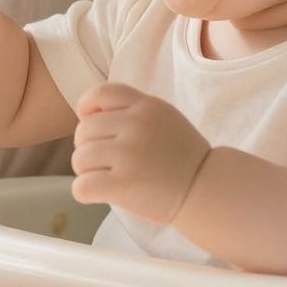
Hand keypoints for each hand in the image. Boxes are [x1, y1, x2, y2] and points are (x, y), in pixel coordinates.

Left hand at [69, 82, 210, 224]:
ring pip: (79, 158)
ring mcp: (129, 155)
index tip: (89, 122)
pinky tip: (100, 193)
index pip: (100, 93)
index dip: (86, 107)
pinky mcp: (124, 184)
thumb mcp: (164, 118)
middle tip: (104, 161)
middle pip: (84, 130)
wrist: (206, 189)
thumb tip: (87, 115)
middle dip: (87, 147)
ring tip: (105, 177)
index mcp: (146, 106)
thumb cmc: (181, 158)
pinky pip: (81, 186)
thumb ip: (132, 111)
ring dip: (86, 171)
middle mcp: (136, 126)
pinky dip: (84, 192)